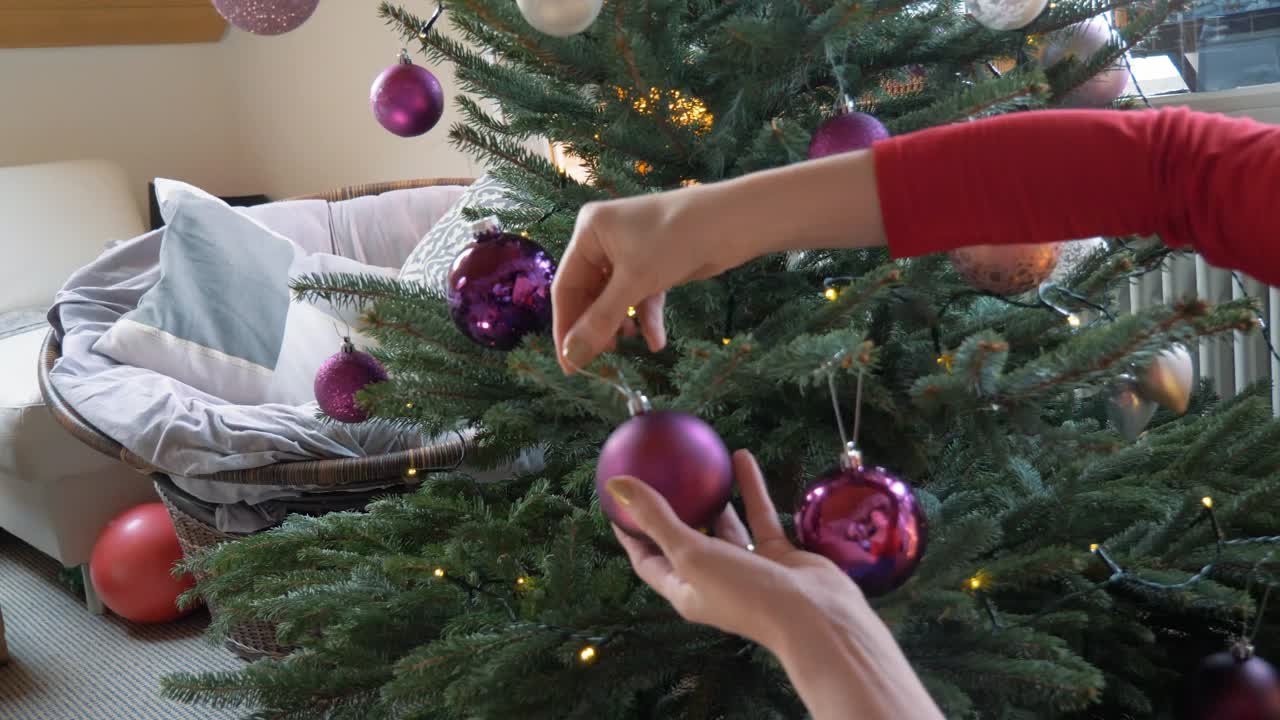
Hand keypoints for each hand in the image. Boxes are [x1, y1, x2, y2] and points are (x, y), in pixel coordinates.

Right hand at [552, 151, 886, 374]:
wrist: (733, 221)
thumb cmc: (675, 240)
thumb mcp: (635, 282)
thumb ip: (601, 321)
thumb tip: (571, 358)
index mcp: (588, 232)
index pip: (566, 287)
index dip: (565, 328)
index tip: (568, 364)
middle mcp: (604, 239)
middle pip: (589, 294)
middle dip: (596, 327)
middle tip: (601, 361)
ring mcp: (630, 251)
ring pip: (614, 298)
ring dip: (620, 324)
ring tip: (627, 346)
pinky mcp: (654, 263)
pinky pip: (640, 296)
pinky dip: (646, 317)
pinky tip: (656, 341)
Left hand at [608, 450, 944, 719]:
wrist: (814, 617)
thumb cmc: (744, 592)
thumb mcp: (690, 553)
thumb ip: (656, 518)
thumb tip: (616, 485)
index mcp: (686, 590)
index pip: (648, 560)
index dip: (630, 533)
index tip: (619, 501)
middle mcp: (714, 580)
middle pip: (685, 542)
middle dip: (672, 512)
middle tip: (660, 476)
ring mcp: (747, 568)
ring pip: (725, 528)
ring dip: (713, 499)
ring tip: (700, 467)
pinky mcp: (777, 555)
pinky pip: (758, 515)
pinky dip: (749, 488)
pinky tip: (739, 456)